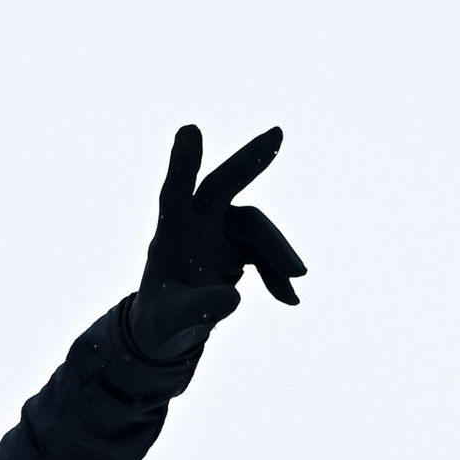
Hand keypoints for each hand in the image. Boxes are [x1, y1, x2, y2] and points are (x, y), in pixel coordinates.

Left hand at [135, 123, 304, 335]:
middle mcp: (196, 220)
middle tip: (276, 136)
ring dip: (277, 252)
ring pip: (256, 227)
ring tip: (296, 279)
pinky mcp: (240, 244)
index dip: (183, 164)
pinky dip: (278, 274)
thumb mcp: (173, 322)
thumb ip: (197, 310)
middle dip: (248, 161)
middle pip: (222, 185)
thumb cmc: (163, 319)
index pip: (175, 192)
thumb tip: (233, 300)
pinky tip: (289, 298)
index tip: (189, 131)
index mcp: (171, 230)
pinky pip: (267, 253)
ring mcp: (220, 229)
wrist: (173, 327)